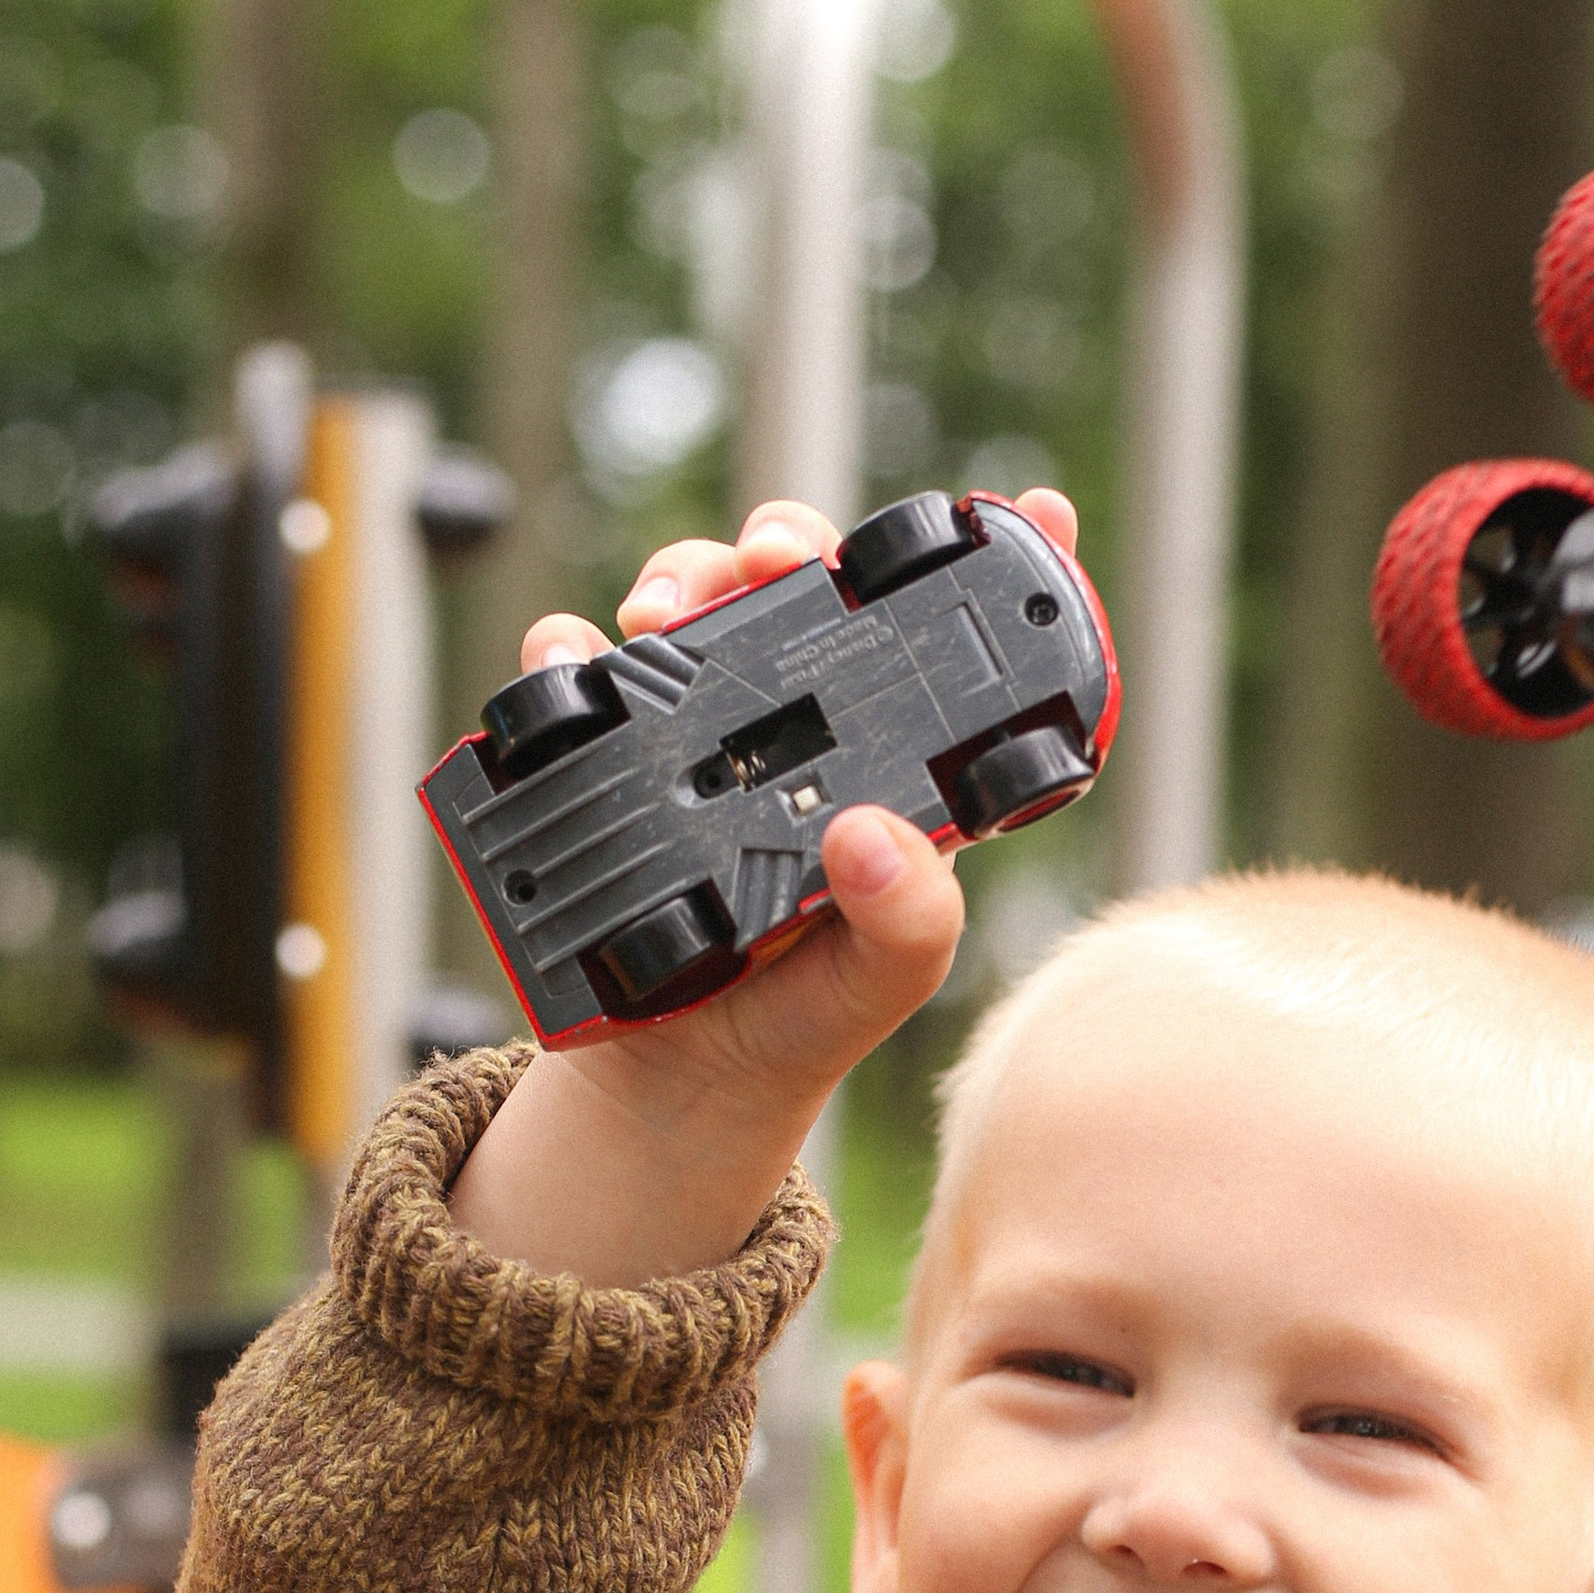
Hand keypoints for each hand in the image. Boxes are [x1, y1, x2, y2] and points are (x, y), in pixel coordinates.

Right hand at [451, 487, 1080, 1286]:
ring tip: (664, 611)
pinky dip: (566, 651)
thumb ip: (911, 921)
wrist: (678, 1083)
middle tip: (776, 559)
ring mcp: (699, 727)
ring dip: (681, 573)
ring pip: (695, 596)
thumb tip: (877, 838)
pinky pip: (579, 671)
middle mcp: (797, 720)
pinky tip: (573, 665)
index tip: (1026, 509)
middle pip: (804, 582)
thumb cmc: (803, 1017)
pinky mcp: (608, 750)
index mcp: (890, 758)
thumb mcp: (880, 984)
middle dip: (792, 540)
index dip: (990, 564)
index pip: (943, 643)